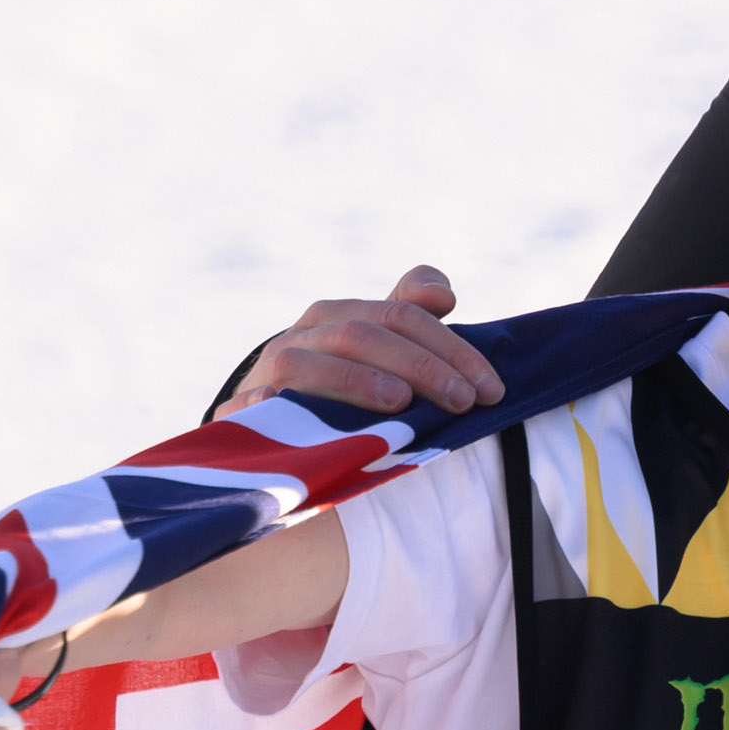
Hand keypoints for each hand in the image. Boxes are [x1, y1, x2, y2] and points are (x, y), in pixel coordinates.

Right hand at [224, 264, 499, 420]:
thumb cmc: (338, 395)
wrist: (265, 437)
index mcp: (338, 318)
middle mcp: (302, 339)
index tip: (491, 388)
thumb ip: (409, 317)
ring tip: (399, 403)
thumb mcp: (377, 355)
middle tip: (463, 401)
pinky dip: (270, 408)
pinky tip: (302, 421)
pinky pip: (250, 409)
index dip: (450, 348)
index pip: (400, 315)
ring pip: (304, 365)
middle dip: (418, 365)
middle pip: (361, 334)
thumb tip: (442, 293)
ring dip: (353, 380)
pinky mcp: (237, 418)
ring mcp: (265, 375)